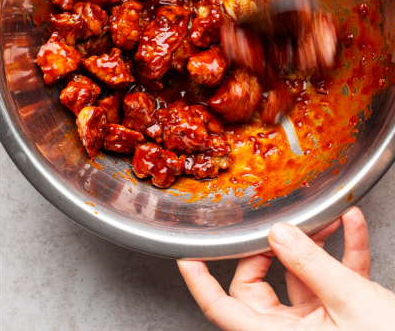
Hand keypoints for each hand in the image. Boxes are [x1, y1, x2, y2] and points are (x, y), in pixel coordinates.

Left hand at [178, 207, 394, 329]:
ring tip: (325, 219)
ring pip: (297, 281)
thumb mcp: (351, 303)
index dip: (199, 280)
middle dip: (268, 250)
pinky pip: (332, 284)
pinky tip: (351, 228)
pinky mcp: (343, 322)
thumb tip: (279, 234)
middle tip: (277, 225)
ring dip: (313, 247)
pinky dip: (343, 256)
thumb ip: (311, 265)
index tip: (187, 254)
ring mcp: (317, 329)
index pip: (220, 308)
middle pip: (256, 288)